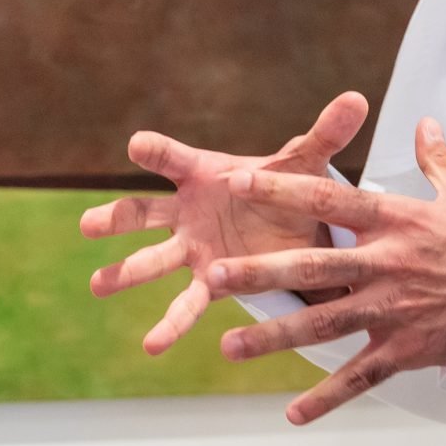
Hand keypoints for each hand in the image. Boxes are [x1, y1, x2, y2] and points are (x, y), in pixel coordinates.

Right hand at [82, 92, 368, 355]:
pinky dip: (169, 325)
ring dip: (124, 273)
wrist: (299, 230)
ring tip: (97, 286)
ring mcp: (191, 249)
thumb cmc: (289, 189)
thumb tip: (358, 98)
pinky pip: (185, 304)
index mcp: (204, 175)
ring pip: (150, 260)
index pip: (173, 160)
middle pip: (142, 212)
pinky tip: (151, 347)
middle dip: (115, 218)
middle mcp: (188, 212)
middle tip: (88, 225)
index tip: (136, 145)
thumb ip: (325, 133)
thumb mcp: (306, 164)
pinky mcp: (206, 280)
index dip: (156, 151)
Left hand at [209, 118, 445, 424]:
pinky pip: (360, 378)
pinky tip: (292, 415)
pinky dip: (326, 399)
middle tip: (212, 277)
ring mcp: (394, 312)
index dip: (283, 188)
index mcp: (399, 221)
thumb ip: (437, 161)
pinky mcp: (407, 351)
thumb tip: (425, 123)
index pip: (331, 198)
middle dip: (259, 272)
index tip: (239, 181)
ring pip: (323, 325)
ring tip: (229, 345)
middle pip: (312, 265)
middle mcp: (388, 265)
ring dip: (274, 337)